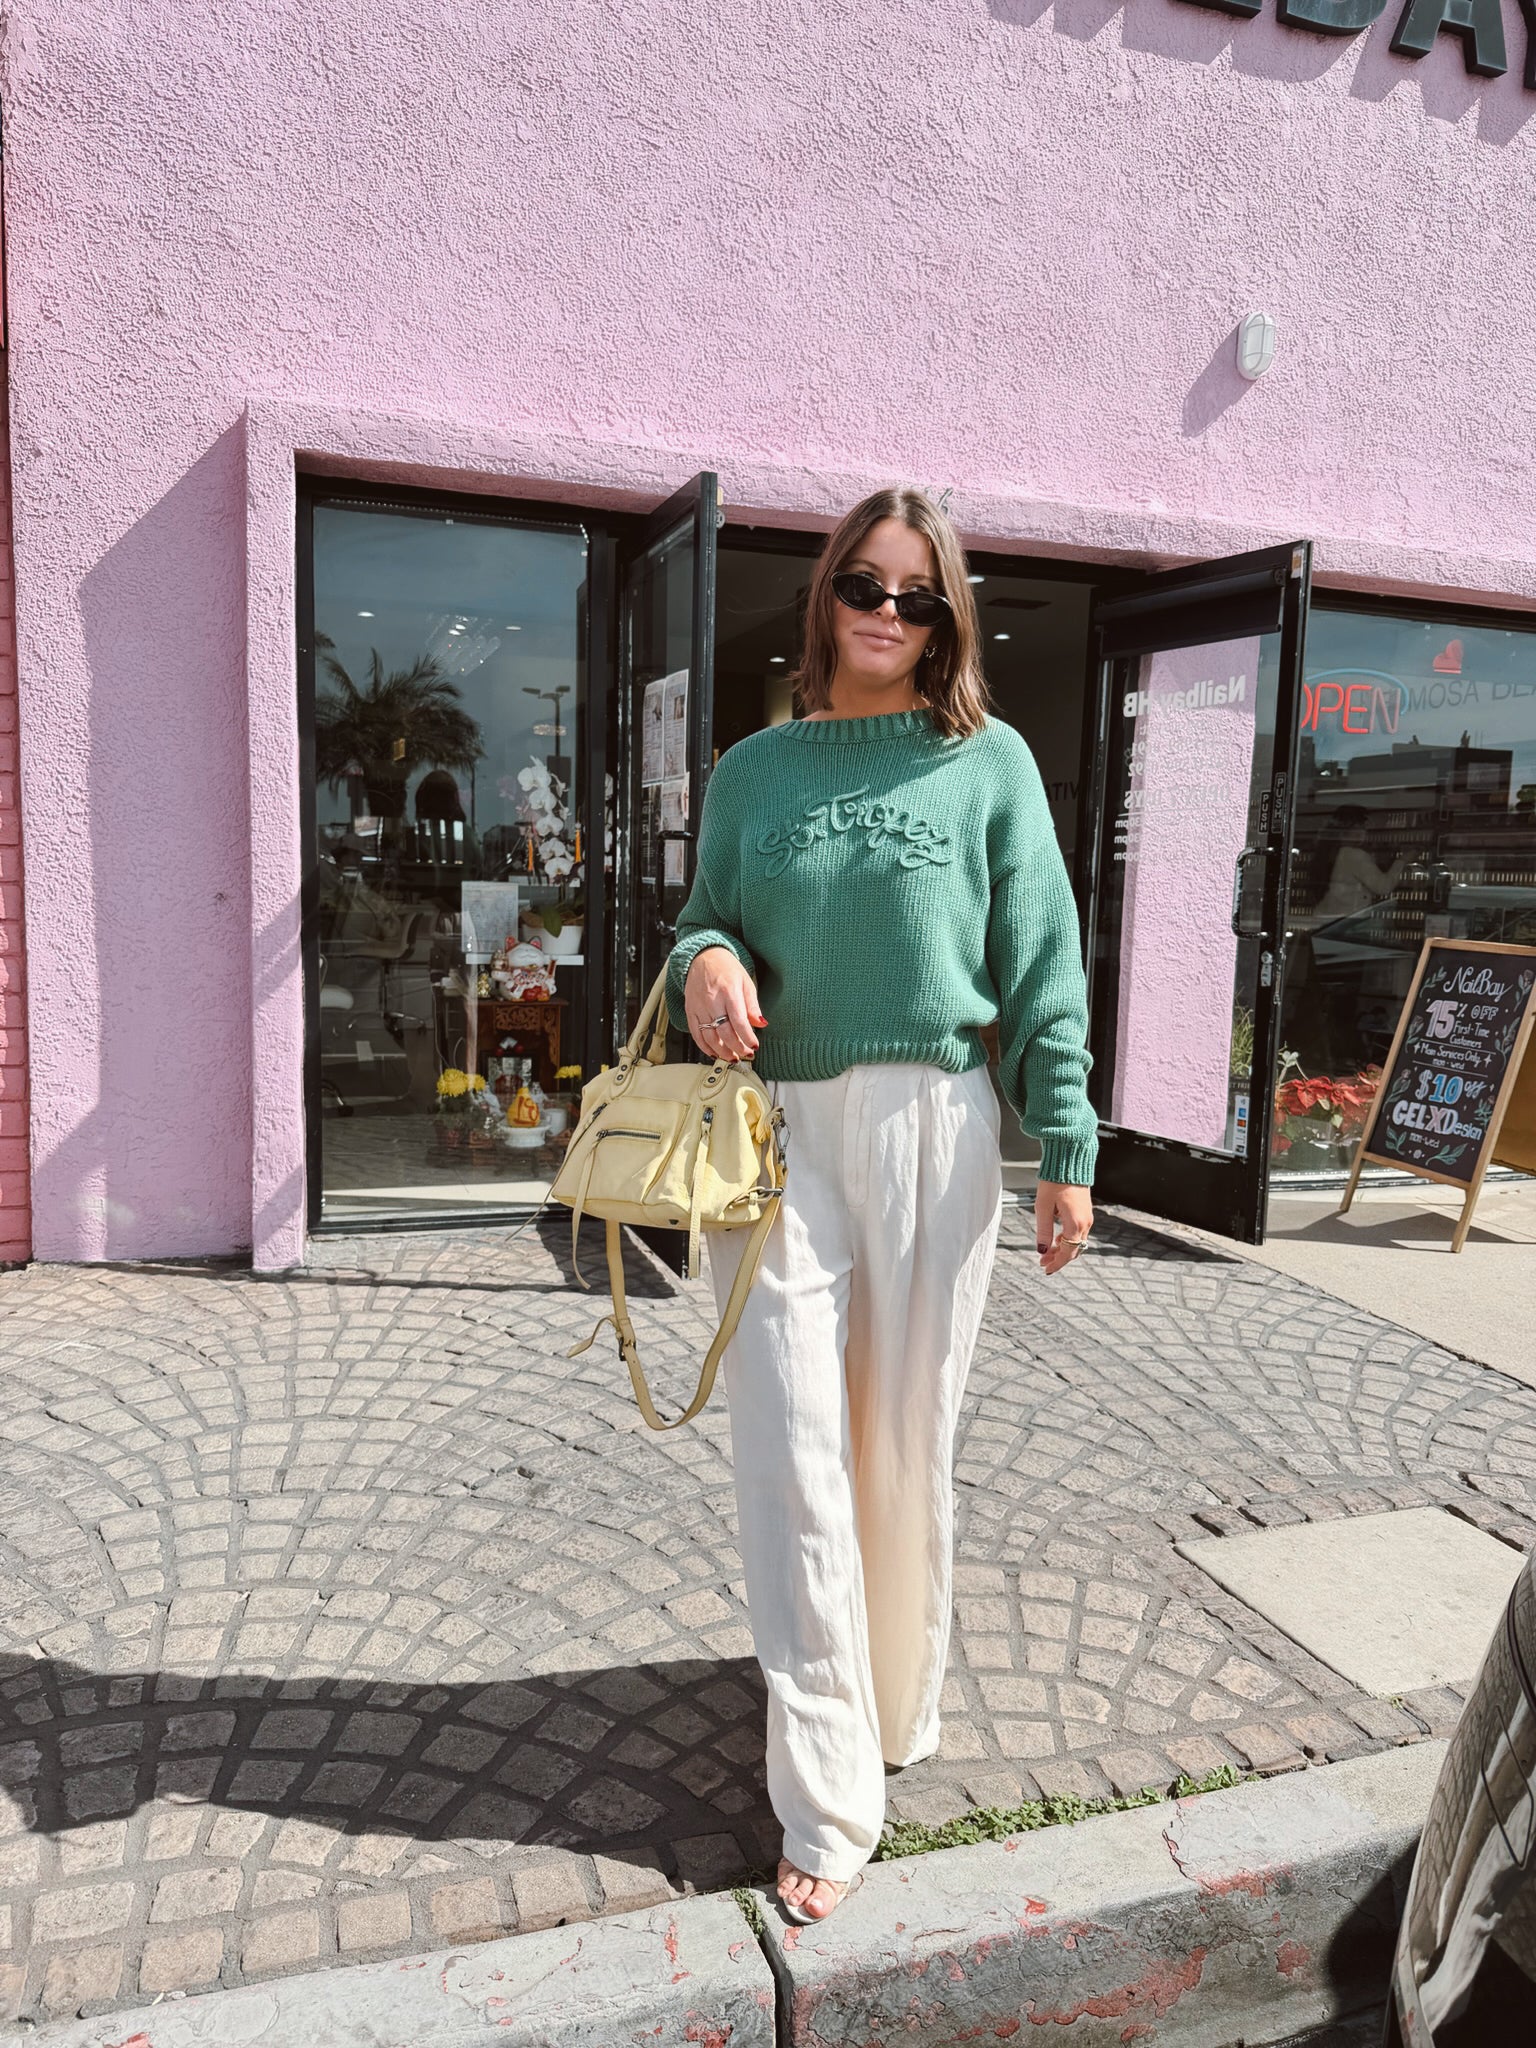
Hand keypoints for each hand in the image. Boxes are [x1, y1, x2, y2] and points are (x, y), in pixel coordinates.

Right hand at [684, 948, 765, 1062]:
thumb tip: (760, 1023)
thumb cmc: (725, 968)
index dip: (748, 1038)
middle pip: (725, 1032)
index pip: (739, 1022)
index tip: (754, 1046)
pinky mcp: (690, 1011)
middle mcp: (712, 1001)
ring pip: (709, 1037)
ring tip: (733, 1057)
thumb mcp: (746, 982)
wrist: (703, 957)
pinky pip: (696, 1034)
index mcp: (729, 992)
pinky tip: (714, 1052)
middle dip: (737, 1048)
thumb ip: (752, 1005)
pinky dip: (705, 1047)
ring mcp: (699, 1007)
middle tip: (746, 1054)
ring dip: (722, 1051)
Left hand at [1035, 1181, 1092, 1275]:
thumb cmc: (1055, 1181)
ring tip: (1047, 1251)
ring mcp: (1087, 1217)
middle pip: (1074, 1249)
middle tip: (1043, 1261)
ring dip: (1063, 1248)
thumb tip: (1042, 1249)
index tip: (1046, 1268)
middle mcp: (1085, 1222)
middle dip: (1059, 1258)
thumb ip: (1043, 1231)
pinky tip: (1057, 1238)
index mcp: (1075, 1223)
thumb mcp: (1043, 1207)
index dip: (1057, 1263)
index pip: (1068, 1252)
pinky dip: (1068, 1239)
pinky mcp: (1085, 1211)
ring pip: (1077, 1241)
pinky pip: (1078, 1232)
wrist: (1069, 1161)